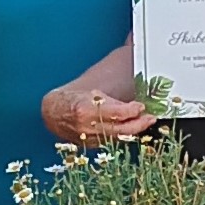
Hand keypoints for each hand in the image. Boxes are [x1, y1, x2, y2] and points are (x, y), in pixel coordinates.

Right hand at [42, 85, 157, 145]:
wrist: (54, 114)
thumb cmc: (73, 98)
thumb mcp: (91, 90)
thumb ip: (113, 90)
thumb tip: (127, 58)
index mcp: (85, 109)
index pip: (115, 113)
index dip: (131, 111)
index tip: (141, 106)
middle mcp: (87, 126)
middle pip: (119, 129)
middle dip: (138, 124)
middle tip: (150, 117)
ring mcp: (89, 139)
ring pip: (117, 137)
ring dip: (133, 130)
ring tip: (145, 122)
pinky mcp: (92, 146)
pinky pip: (111, 142)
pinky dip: (123, 135)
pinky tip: (132, 129)